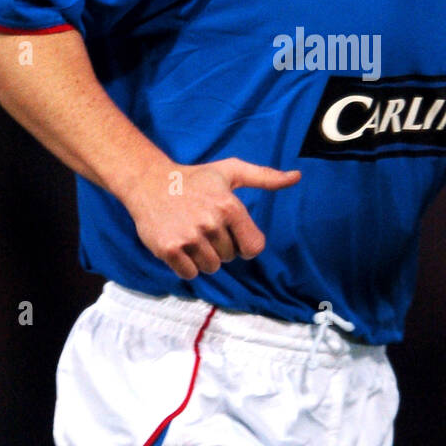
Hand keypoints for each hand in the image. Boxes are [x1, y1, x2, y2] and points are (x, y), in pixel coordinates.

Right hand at [127, 157, 300, 279]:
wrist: (149, 181)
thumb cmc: (195, 177)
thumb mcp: (231, 171)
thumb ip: (265, 177)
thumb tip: (296, 177)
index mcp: (229, 207)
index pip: (253, 248)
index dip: (245, 245)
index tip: (233, 234)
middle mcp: (210, 223)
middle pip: (230, 257)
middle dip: (220, 247)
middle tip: (204, 227)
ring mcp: (188, 237)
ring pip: (211, 267)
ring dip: (204, 257)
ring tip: (192, 235)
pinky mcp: (168, 249)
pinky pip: (189, 274)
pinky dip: (186, 265)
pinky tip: (180, 245)